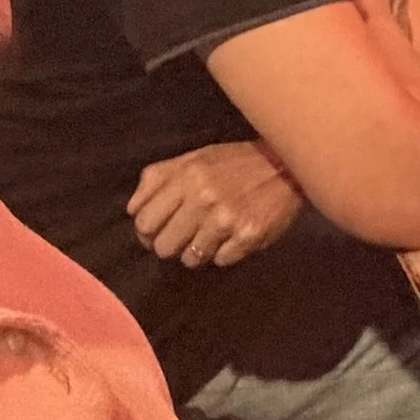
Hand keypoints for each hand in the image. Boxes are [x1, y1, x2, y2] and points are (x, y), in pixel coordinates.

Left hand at [126, 139, 302, 267]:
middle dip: (170, 245)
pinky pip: (219, 261)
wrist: (286, 164)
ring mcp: (226, 219)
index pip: (144, 221)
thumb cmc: (234, 163)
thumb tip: (133, 210)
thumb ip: (158, 179)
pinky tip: (231, 236)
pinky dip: (223, 252)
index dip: (146, 232)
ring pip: (190, 258)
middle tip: (183, 237)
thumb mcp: (193, 158)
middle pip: (163, 246)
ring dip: (196, 252)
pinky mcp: (248, 236)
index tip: (157, 232)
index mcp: (186, 176)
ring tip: (209, 237)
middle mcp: (203, 198)